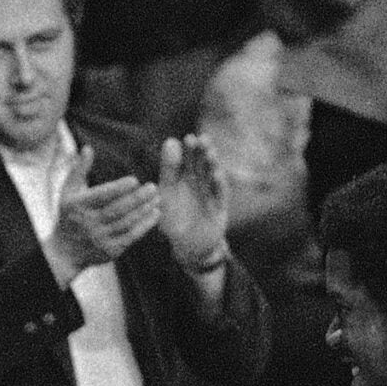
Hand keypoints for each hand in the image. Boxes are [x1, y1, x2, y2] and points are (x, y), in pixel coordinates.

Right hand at [42, 146, 159, 284]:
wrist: (65, 252)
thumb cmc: (69, 216)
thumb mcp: (68, 192)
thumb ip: (79, 169)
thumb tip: (88, 147)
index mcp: (78, 206)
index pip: (100, 197)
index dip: (118, 189)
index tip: (134, 180)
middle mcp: (89, 223)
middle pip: (116, 210)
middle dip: (136, 199)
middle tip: (153, 187)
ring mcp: (100, 238)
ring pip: (126, 223)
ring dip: (144, 211)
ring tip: (157, 198)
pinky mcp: (111, 251)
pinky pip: (131, 237)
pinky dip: (145, 225)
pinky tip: (155, 213)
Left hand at [156, 134, 229, 274]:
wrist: (188, 247)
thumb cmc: (173, 221)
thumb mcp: (166, 195)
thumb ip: (167, 171)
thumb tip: (170, 142)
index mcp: (181, 178)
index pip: (184, 159)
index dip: (187, 149)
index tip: (187, 138)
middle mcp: (197, 182)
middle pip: (200, 163)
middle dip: (201, 151)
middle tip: (201, 139)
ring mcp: (209, 193)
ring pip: (212, 174)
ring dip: (212, 163)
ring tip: (210, 153)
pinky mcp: (219, 206)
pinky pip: (220, 194)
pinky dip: (219, 184)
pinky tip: (217, 175)